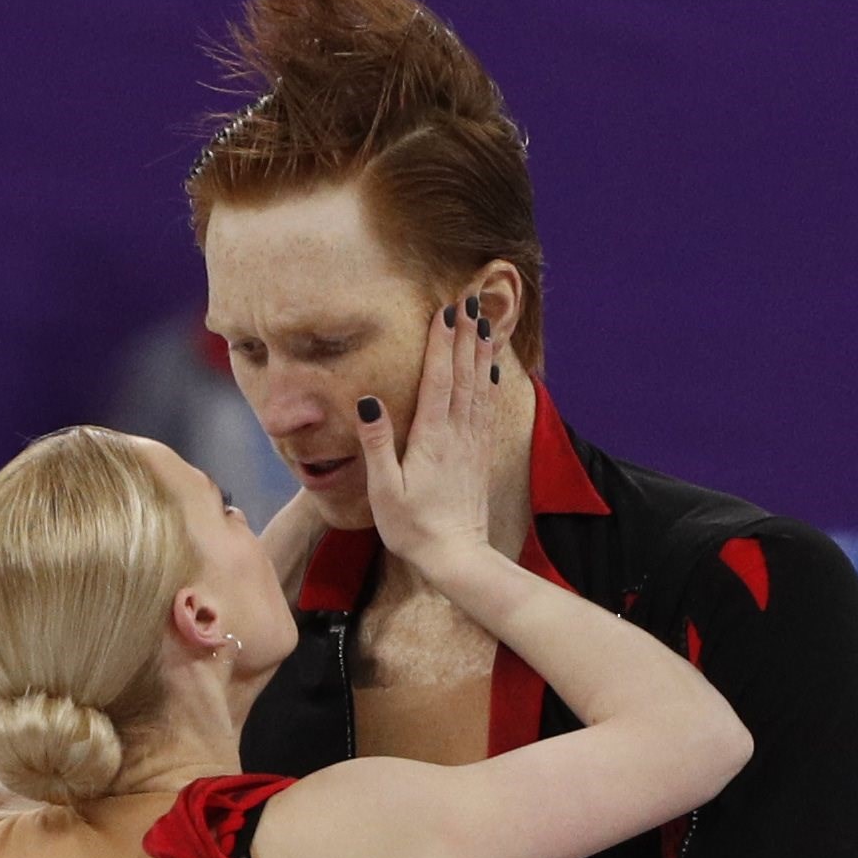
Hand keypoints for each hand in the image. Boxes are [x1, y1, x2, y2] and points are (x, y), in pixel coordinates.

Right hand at [355, 296, 500, 583]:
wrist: (457, 558)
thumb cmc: (413, 528)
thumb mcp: (384, 491)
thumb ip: (377, 444)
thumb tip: (368, 401)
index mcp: (432, 438)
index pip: (438, 379)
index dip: (441, 342)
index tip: (444, 309)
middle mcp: (457, 434)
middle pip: (463, 373)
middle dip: (465, 334)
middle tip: (467, 299)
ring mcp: (472, 443)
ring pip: (479, 386)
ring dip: (480, 351)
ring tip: (482, 319)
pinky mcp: (480, 455)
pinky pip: (487, 408)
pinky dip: (489, 381)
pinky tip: (490, 367)